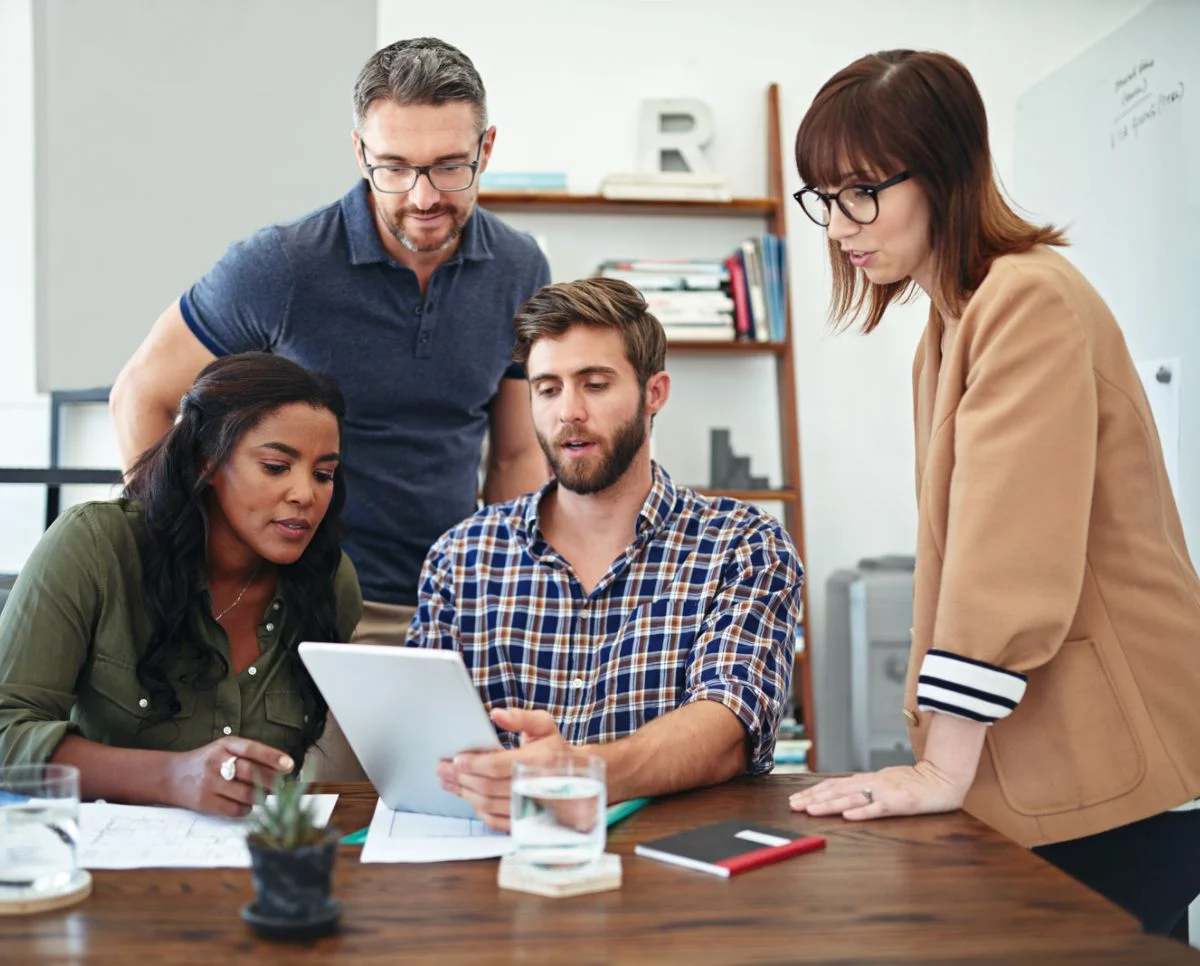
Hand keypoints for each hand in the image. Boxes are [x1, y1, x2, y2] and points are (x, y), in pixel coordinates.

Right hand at [165, 737, 293, 816]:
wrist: (173, 776)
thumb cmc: (208, 761)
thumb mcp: (226, 749)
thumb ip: (250, 755)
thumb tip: (281, 769)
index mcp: (225, 745)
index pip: (252, 749)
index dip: (272, 757)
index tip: (289, 765)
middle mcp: (216, 762)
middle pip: (250, 772)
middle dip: (272, 781)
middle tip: (282, 786)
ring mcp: (209, 783)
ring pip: (245, 793)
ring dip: (260, 797)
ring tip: (264, 795)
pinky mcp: (204, 802)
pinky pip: (234, 809)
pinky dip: (246, 809)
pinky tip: (247, 805)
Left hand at [436, 708, 568, 831]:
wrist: (577, 778)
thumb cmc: (555, 750)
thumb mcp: (544, 725)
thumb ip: (521, 718)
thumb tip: (496, 714)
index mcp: (539, 761)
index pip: (498, 765)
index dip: (474, 763)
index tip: (455, 759)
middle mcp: (534, 788)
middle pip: (487, 787)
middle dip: (460, 777)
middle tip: (442, 769)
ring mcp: (530, 809)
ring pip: (487, 805)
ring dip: (464, 793)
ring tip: (448, 781)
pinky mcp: (526, 822)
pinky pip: (495, 821)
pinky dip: (477, 810)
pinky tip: (467, 797)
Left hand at [787, 759, 969, 820]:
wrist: (943, 778)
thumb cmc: (915, 782)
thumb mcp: (886, 781)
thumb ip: (867, 787)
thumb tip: (843, 795)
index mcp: (868, 779)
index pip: (835, 785)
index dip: (814, 792)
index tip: (796, 798)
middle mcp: (873, 783)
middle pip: (838, 790)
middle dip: (813, 798)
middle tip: (793, 805)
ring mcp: (886, 792)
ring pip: (852, 798)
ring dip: (830, 804)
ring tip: (811, 810)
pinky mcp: (900, 802)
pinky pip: (878, 808)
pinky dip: (862, 811)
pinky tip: (847, 816)